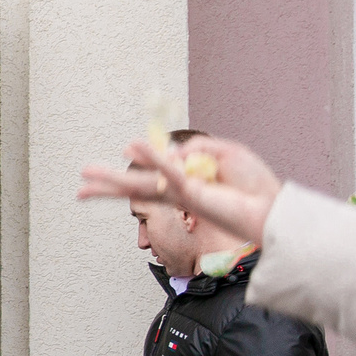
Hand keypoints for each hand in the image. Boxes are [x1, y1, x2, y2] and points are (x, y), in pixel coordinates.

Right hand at [81, 134, 281, 246]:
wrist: (272, 207)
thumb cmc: (256, 187)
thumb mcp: (226, 153)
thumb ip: (199, 147)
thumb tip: (176, 152)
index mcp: (187, 183)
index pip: (154, 175)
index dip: (141, 162)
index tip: (129, 150)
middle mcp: (179, 192)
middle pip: (136, 187)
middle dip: (107, 186)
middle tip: (83, 184)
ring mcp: (183, 195)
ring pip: (140, 186)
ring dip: (112, 180)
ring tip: (86, 177)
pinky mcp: (192, 194)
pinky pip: (167, 173)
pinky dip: (151, 157)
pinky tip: (132, 147)